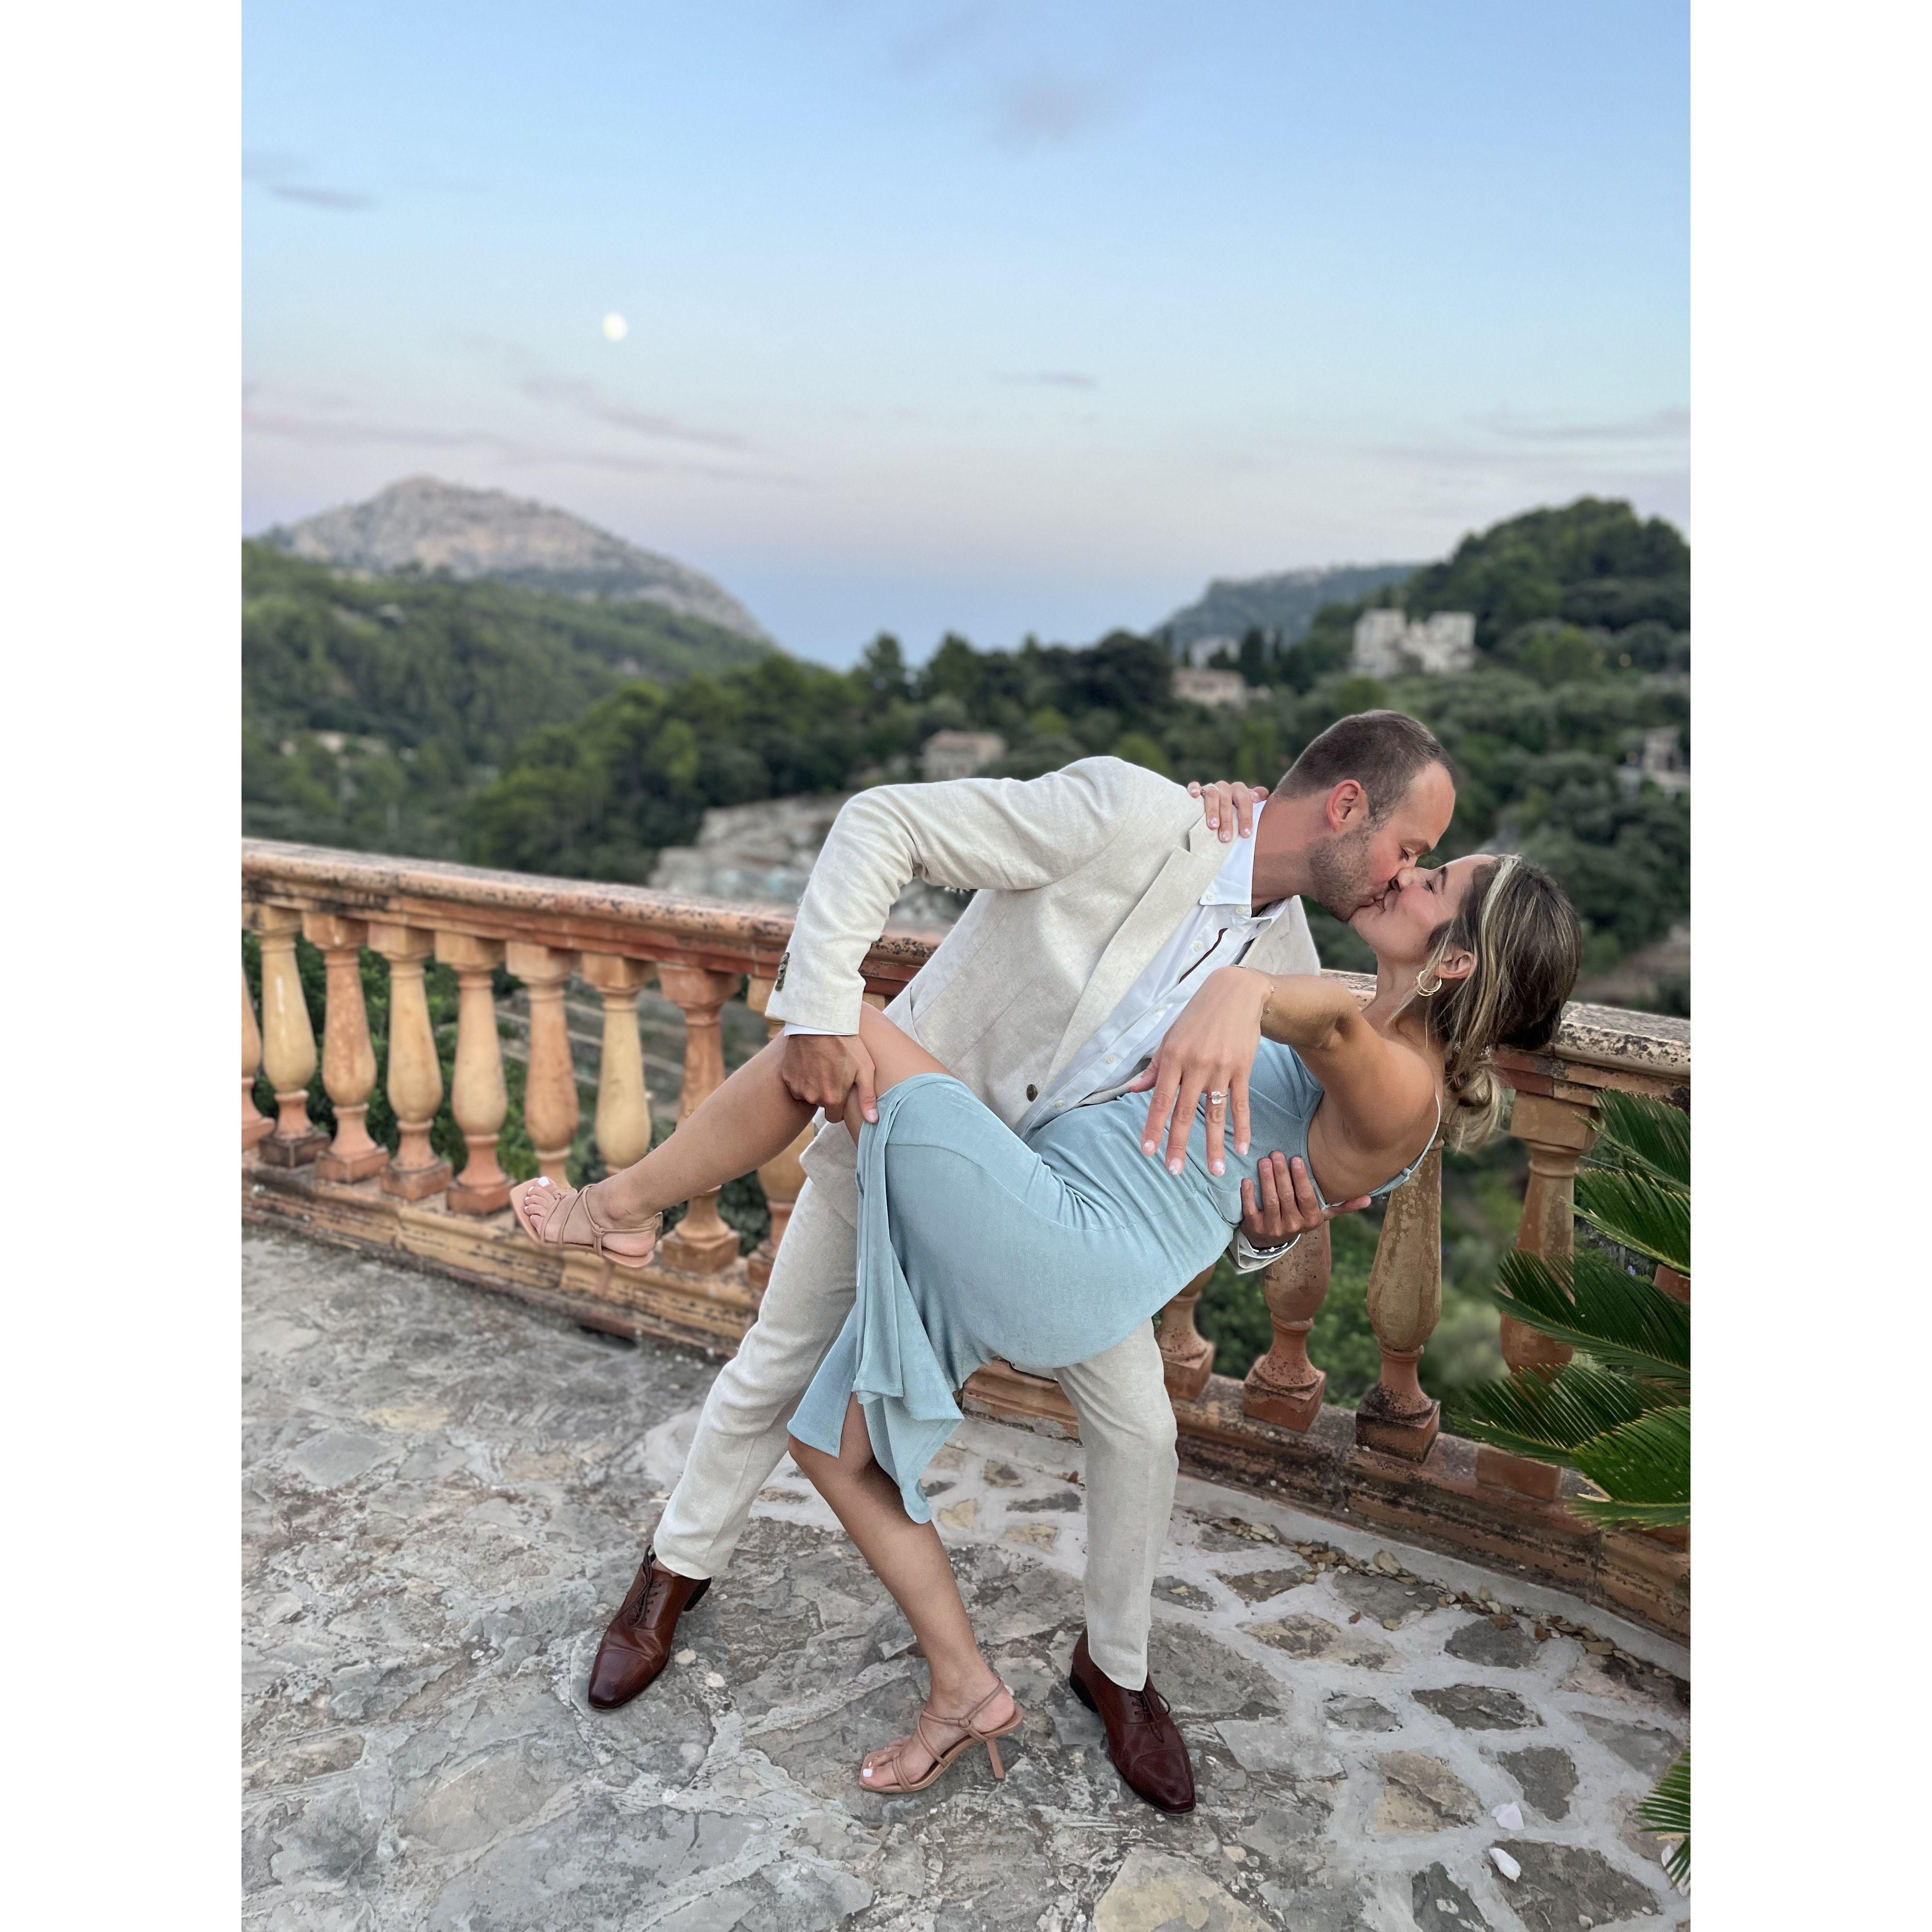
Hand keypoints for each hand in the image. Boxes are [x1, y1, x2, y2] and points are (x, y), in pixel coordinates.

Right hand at [779, 1032, 877, 1123]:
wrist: (820, 1022)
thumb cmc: (847, 1044)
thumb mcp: (864, 1068)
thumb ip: (867, 1097)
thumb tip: (873, 1121)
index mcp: (832, 1098)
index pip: (835, 1117)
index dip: (839, 1105)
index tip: (842, 1090)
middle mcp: (813, 1097)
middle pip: (821, 1104)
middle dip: (827, 1094)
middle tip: (833, 1073)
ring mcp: (798, 1087)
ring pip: (808, 1094)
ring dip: (814, 1085)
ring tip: (822, 1065)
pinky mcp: (787, 1076)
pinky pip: (796, 1084)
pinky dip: (802, 1077)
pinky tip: (810, 1062)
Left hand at [1126, 965, 1270, 1176]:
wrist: (1235, 993)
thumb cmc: (1197, 1017)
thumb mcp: (1170, 1037)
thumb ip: (1154, 1067)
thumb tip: (1133, 1090)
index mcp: (1172, 1057)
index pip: (1160, 1099)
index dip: (1153, 1126)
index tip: (1148, 1151)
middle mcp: (1195, 1064)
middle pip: (1185, 1111)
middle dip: (1178, 1143)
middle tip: (1174, 1171)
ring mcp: (1220, 1067)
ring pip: (1215, 1113)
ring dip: (1214, 1145)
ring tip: (1214, 1171)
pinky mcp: (1242, 1068)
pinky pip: (1241, 1103)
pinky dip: (1241, 1127)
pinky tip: (1241, 1147)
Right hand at [1187, 777, 1268, 842]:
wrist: (1222, 806)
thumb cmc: (1236, 813)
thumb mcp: (1248, 810)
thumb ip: (1257, 805)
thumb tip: (1263, 795)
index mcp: (1240, 791)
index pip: (1245, 801)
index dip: (1246, 817)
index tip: (1246, 834)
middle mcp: (1226, 788)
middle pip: (1227, 800)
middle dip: (1227, 820)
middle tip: (1226, 838)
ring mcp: (1212, 787)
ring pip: (1212, 794)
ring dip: (1213, 810)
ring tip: (1212, 826)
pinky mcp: (1198, 790)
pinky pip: (1195, 785)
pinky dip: (1194, 788)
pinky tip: (1194, 795)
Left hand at [1239, 1153, 1370, 1248]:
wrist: (1272, 1239)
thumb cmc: (1300, 1217)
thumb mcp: (1322, 1213)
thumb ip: (1343, 1205)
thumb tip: (1369, 1198)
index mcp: (1311, 1219)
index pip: (1307, 1198)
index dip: (1301, 1179)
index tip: (1296, 1159)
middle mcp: (1293, 1226)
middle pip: (1287, 1196)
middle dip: (1281, 1174)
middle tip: (1277, 1153)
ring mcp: (1273, 1228)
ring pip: (1270, 1200)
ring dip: (1266, 1179)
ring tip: (1264, 1160)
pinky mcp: (1255, 1228)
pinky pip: (1250, 1210)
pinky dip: (1248, 1194)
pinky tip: (1247, 1179)